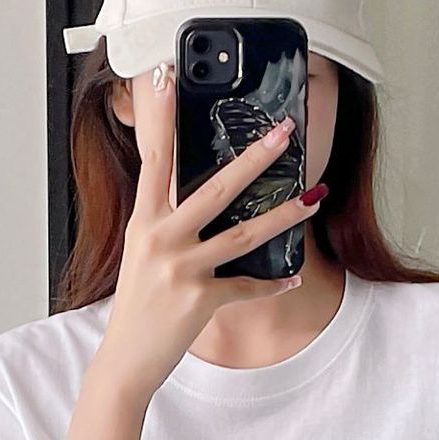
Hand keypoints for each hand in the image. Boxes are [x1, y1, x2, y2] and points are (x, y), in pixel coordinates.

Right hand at [90, 62, 324, 402]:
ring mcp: (180, 269)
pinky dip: (273, 282)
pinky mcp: (199, 300)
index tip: (171, 78)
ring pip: (244, 234)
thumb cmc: (137, 307)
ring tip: (313, 197)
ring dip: (285, 215)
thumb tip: (205, 199)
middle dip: (255, 158)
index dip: (165, 119)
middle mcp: (160, 239)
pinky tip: (293, 275)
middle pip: (217, 189)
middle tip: (283, 133)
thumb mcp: (141, 255)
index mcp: (143, 222)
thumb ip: (166, 223)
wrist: (125, 361)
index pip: (156, 160)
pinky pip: (248, 285)